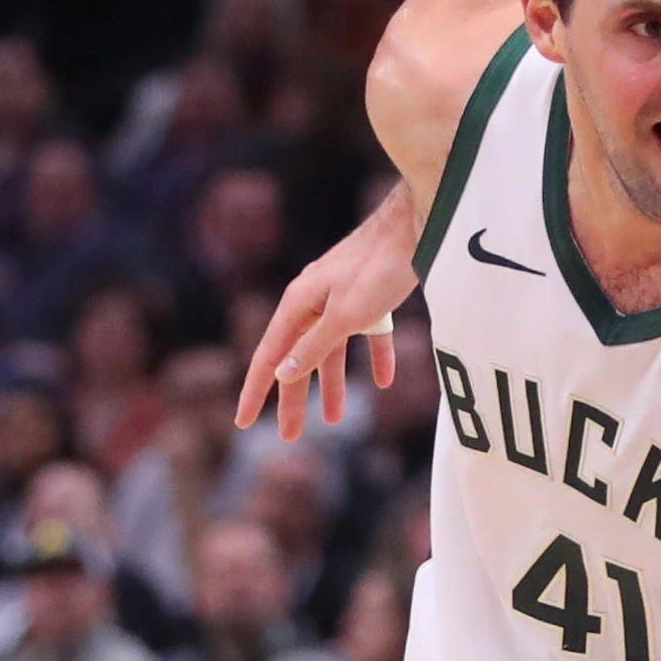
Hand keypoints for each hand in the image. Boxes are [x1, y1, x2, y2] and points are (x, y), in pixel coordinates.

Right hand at [233, 193, 422, 445]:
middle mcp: (313, 301)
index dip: (254, 392)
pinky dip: (373, 357)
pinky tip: (385, 381)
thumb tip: (282, 374)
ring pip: (331, 350)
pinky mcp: (370, 295)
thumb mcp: (346, 314)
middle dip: (295, 399)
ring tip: (335, 419)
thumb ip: (314, 345)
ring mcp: (341, 297)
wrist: (418, 223)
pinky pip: (366, 333)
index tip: (242, 422)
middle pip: (298, 359)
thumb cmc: (379, 266)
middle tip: (289, 437)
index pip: (269, 357)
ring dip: (333, 384)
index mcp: (298, 304)